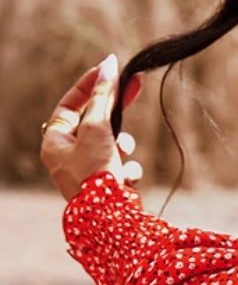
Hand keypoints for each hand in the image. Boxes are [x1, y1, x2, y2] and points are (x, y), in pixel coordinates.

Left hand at [40, 56, 142, 202]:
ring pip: (112, 144)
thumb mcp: (97, 128)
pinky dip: (127, 168)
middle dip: (114, 114)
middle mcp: (68, 155)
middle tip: (135, 84)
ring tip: (123, 155)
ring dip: (123, 146)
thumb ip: (103, 97)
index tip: (110, 69)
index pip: (71, 103)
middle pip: (94, 121)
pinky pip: (121, 165)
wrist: (110, 218)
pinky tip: (126, 180)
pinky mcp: (107, 185)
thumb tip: (109, 66)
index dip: (91, 84)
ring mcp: (88, 171)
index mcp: (55, 141)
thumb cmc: (94, 173)